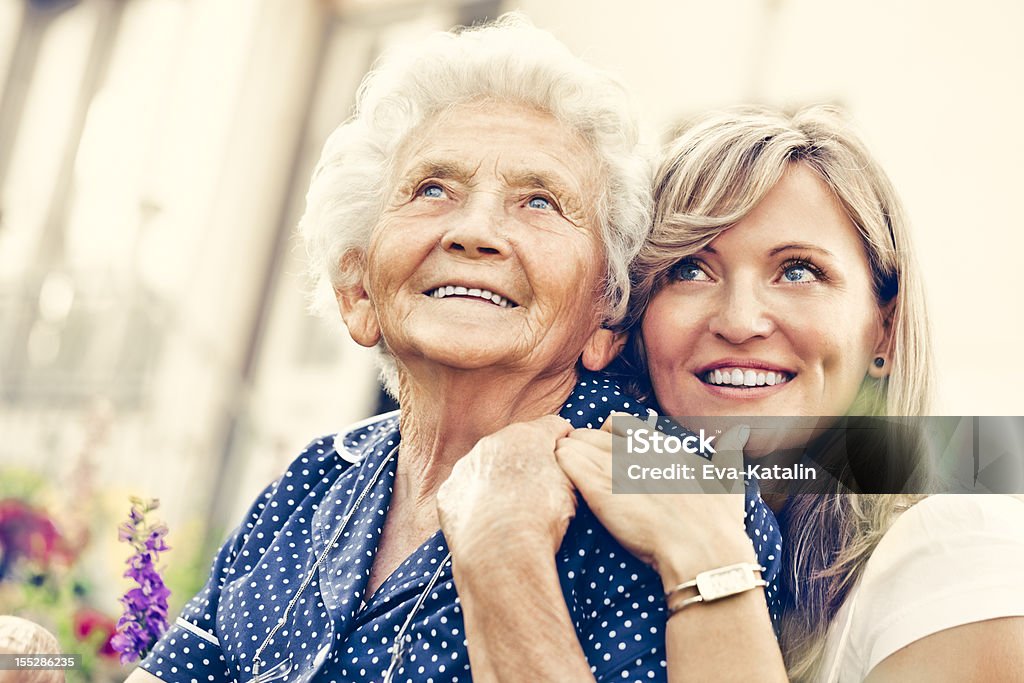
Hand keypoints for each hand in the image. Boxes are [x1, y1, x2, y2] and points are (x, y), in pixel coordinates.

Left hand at [437, 415, 576, 561]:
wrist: (499, 552)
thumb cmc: (543, 518)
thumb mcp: (573, 487)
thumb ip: (569, 464)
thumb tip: (565, 458)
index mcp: (527, 436)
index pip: (552, 427)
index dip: (563, 442)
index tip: (568, 457)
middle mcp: (492, 443)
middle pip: (516, 445)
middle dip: (527, 461)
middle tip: (539, 490)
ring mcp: (465, 468)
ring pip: (486, 467)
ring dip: (498, 481)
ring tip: (511, 511)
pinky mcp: (448, 493)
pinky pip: (465, 492)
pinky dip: (475, 502)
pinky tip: (487, 522)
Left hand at [554, 413, 755, 586]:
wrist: (703, 552)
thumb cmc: (719, 523)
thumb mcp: (729, 480)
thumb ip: (729, 453)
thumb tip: (739, 434)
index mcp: (662, 446)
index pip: (621, 422)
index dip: (608, 433)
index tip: (606, 448)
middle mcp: (637, 452)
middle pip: (593, 434)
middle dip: (582, 444)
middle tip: (577, 461)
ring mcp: (617, 469)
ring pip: (576, 445)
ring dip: (568, 453)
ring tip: (564, 465)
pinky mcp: (599, 491)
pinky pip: (569, 465)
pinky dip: (563, 465)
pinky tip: (561, 473)